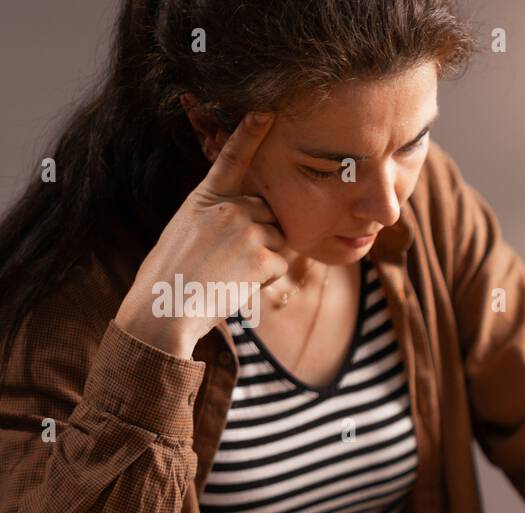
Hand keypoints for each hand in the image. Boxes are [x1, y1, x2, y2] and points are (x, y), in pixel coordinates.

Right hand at [113, 112, 285, 357]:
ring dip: (265, 256)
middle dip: (261, 232)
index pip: (232, 158)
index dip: (250, 134)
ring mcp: (248, 231)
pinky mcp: (262, 258)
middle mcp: (230, 208)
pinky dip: (266, 277)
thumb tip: (257, 214)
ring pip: (278, 238)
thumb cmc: (172, 273)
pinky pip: (280, 264)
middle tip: (229, 257)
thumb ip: (219, 213)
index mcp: (206, 197)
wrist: (164, 307)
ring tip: (230, 271)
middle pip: (268, 212)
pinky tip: (238, 284)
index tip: (266, 112)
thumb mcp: (187, 227)